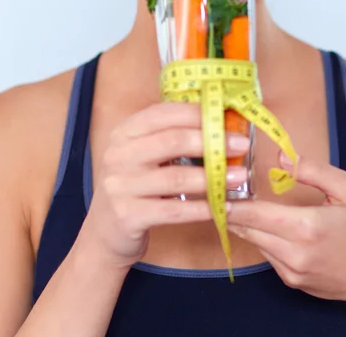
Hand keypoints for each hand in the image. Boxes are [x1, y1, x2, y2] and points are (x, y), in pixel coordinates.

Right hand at [80, 102, 249, 269]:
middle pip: (172, 141)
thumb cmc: (134, 186)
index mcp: (124, 132)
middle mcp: (118, 155)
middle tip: (241, 144)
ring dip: (213, 177)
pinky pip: (173, 211)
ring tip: (239, 176)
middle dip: (212, 141)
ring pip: (175, 177)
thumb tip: (220, 125)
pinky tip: (221, 206)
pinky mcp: (127, 216)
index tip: (226, 118)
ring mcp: (119, 186)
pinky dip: (201, 209)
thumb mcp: (142, 155)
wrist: (104, 233)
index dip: (197, 114)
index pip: (163, 113)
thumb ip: (171, 138)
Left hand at [228, 154, 345, 307]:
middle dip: (232, 209)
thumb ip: (313, 170)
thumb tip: (281, 157)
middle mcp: (295, 253)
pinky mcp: (292, 281)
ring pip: (254, 241)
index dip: (229, 201)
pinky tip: (272, 223)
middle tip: (219, 187)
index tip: (213, 187)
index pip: (253, 214)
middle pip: (246, 228)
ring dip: (246, 223)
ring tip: (242, 201)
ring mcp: (292, 271)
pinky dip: (263, 237)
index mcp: (307, 227)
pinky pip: (267, 254)